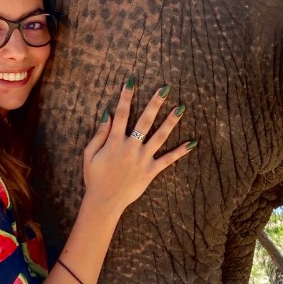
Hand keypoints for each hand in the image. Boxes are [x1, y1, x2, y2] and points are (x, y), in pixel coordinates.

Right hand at [82, 80, 194, 213]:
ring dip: (171, 122)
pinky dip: (180, 152)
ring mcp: (142, 159)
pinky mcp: (150, 171)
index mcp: (114, 142)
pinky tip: (192, 143)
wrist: (104, 201)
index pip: (121, 114)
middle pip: (145, 120)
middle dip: (155, 103)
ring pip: (160, 137)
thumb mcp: (90, 154)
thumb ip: (99, 134)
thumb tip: (108, 114)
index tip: (131, 81)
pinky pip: (168, 160)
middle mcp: (130, 147)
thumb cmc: (95, 177)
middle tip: (165, 89)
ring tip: (181, 108)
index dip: (126, 97)